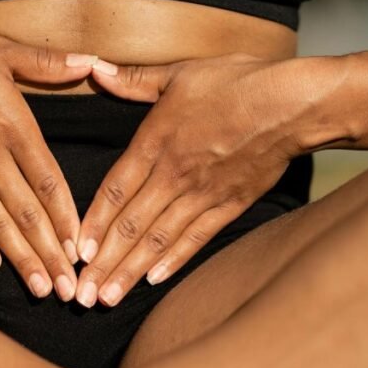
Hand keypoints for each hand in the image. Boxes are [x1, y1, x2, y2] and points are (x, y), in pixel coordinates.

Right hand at [0, 26, 98, 300]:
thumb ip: (45, 62)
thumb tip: (90, 61)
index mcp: (14, 128)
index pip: (49, 182)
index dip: (67, 218)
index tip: (82, 249)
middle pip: (28, 214)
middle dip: (51, 254)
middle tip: (70, 289)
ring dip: (22, 260)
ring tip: (41, 290)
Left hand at [74, 54, 343, 306]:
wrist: (293, 104)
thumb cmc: (237, 82)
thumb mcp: (179, 73)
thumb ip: (133, 80)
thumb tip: (93, 69)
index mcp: (155, 142)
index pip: (114, 191)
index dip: (92, 224)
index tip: (74, 252)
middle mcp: (174, 175)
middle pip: (130, 225)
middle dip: (104, 263)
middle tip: (82, 295)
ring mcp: (202, 194)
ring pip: (158, 239)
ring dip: (130, 271)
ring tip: (108, 298)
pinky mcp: (229, 206)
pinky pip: (195, 239)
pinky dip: (173, 261)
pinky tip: (153, 281)